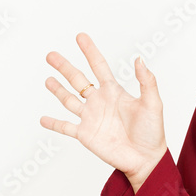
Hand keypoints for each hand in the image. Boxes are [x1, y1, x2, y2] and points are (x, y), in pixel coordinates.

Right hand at [40, 33, 166, 190]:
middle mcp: (100, 102)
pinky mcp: (85, 135)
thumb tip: (140, 58)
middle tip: (51, 55)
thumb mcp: (153, 103)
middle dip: (65, 67)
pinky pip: (65, 127)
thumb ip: (147, 81)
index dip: (90, 51)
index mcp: (114, 92)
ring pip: (69, 100)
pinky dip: (54, 123)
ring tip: (48, 79)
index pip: (99, 66)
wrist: (146, 159)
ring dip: (57, 90)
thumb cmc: (153, 131)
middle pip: (78, 80)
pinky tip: (43, 118)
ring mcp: (91, 118)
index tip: (80, 37)